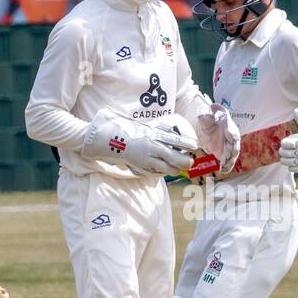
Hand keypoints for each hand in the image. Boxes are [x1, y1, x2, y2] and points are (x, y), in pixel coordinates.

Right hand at [82, 108, 196, 175]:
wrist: (104, 140)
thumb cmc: (120, 129)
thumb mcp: (139, 126)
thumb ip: (151, 130)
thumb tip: (163, 131)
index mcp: (150, 135)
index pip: (173, 140)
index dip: (185, 144)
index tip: (194, 145)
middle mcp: (149, 147)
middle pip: (172, 157)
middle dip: (183, 161)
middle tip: (190, 162)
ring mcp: (144, 159)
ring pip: (165, 167)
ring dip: (174, 168)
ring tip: (180, 169)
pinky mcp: (139, 166)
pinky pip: (154, 171)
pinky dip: (162, 172)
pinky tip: (166, 172)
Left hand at [197, 103, 240, 173]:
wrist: (209, 130)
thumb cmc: (209, 121)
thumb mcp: (206, 118)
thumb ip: (206, 117)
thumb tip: (202, 115)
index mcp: (228, 124)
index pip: (231, 128)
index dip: (231, 131)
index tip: (230, 134)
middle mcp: (232, 135)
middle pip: (234, 143)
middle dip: (232, 149)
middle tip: (228, 154)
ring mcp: (230, 145)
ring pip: (233, 154)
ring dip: (230, 160)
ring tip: (225, 166)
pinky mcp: (226, 153)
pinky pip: (228, 161)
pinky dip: (227, 166)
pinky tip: (223, 171)